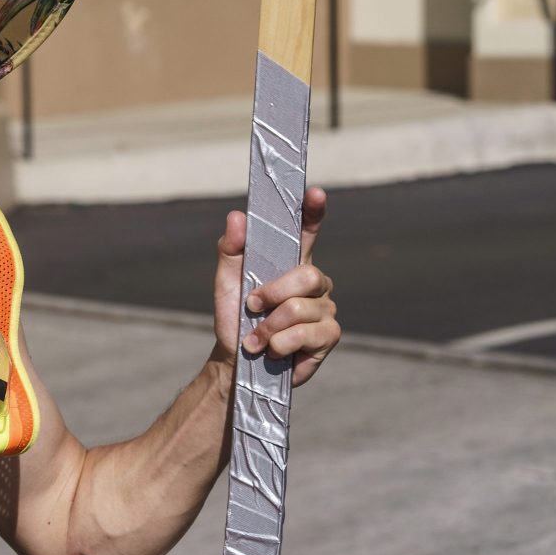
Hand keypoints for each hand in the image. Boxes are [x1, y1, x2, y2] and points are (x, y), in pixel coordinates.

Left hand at [212, 187, 338, 386]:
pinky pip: (308, 333)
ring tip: (257, 337)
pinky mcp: (329, 336)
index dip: (313, 211)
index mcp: (291, 263)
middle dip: (273, 294)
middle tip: (252, 307)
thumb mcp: (226, 282)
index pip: (307, 231)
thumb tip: (237, 216)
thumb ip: (231, 250)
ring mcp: (325, 309)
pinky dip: (281, 343)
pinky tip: (273, 350)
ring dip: (270, 326)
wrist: (237, 361)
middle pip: (308, 275)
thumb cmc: (235, 317)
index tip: (314, 193)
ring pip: (302, 308)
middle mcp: (314, 283)